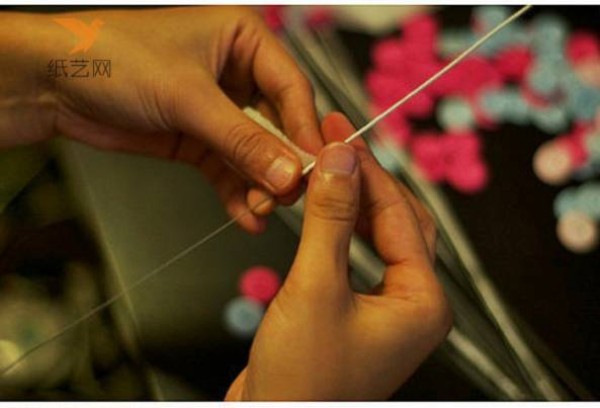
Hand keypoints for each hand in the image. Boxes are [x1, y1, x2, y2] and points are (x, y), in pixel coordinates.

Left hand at [0, 7, 320, 232]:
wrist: (55, 83)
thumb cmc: (114, 58)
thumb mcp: (188, 97)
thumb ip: (242, 138)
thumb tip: (287, 171)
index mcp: (243, 40)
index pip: (292, 87)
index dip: (304, 130)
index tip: (313, 166)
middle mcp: (236, 73)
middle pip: (278, 125)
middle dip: (281, 164)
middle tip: (287, 194)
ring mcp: (219, 110)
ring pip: (255, 153)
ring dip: (260, 184)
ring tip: (263, 208)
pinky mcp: (200, 139)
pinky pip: (229, 169)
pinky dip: (237, 193)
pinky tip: (245, 214)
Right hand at [226, 113, 451, 400]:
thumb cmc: (301, 380)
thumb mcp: (315, 288)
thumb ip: (329, 219)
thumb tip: (341, 159)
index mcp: (422, 301)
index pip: (398, 213)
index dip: (367, 168)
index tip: (339, 132)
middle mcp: (412, 304)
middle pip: (397, 220)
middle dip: (366, 179)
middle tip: (335, 141)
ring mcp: (386, 310)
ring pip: (378, 237)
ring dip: (353, 202)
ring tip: (328, 166)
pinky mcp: (358, 313)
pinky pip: (357, 257)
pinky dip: (340, 229)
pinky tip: (323, 208)